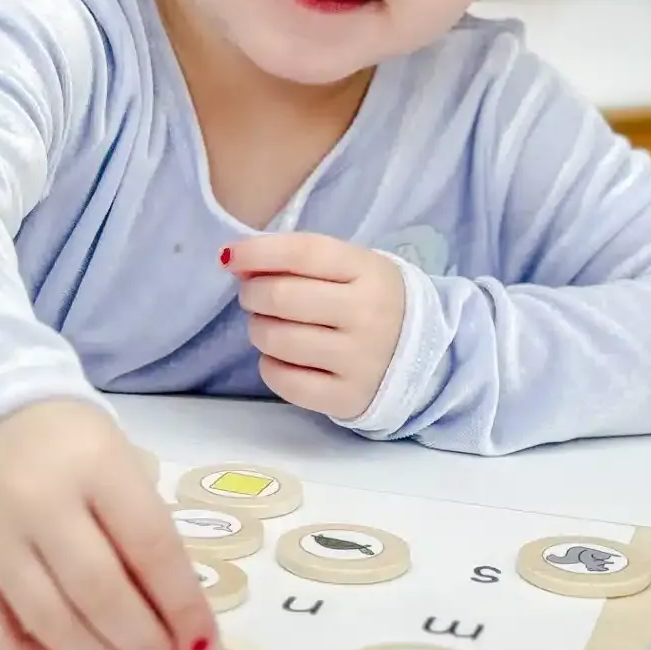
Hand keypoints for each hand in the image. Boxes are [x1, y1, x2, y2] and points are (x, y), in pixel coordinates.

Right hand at [0, 398, 217, 649]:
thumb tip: (176, 617)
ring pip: (51, 624)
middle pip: (100, 594)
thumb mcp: (118, 463)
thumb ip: (144, 531)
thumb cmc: (67, 446)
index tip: (202, 640)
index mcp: (94, 464)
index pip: (150, 546)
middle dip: (144, 638)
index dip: (183, 604)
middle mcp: (38, 502)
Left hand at [225, 233, 404, 421]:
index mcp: (369, 271)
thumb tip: (235, 259)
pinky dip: (270, 366)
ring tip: (270, 326)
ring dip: (259, 329)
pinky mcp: (347, 397)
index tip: (230, 257)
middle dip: (252, 294)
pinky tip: (281, 358)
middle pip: (282, 297)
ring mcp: (359, 360)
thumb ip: (300, 259)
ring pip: (277, 339)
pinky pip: (284, 381)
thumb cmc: (369, 302)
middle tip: (254, 297)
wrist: (421, 356)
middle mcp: (367, 314)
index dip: (257, 252)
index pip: (303, 252)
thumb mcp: (351, 268)